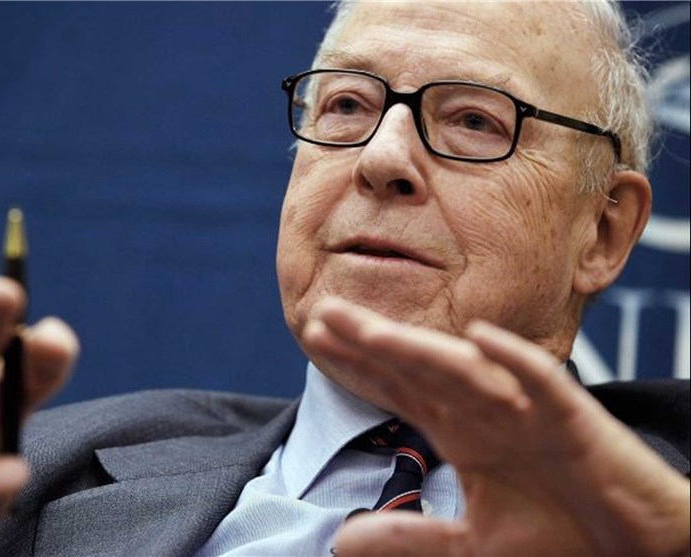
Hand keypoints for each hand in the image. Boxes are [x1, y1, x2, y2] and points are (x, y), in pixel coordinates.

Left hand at [304, 297, 689, 556]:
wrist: (633, 545)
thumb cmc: (559, 533)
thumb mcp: (471, 545)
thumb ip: (408, 538)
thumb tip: (338, 541)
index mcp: (461, 429)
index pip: (398, 387)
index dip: (355, 364)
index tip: (312, 338)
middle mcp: (486, 410)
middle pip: (419, 368)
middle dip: (371, 341)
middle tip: (320, 311)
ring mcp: (526, 410)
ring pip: (466, 370)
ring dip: (421, 349)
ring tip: (372, 332)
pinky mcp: (572, 419)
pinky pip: (542, 382)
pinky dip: (514, 361)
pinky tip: (481, 339)